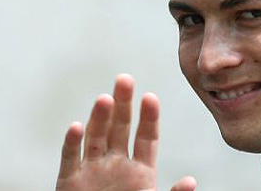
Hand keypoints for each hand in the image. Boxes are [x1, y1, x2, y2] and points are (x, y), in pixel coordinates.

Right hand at [56, 74, 195, 190]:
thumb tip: (191, 182)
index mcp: (140, 171)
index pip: (146, 138)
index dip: (148, 118)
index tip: (150, 97)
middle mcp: (116, 164)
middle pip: (120, 129)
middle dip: (123, 104)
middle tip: (125, 79)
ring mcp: (93, 170)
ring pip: (96, 137)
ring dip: (100, 118)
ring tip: (106, 99)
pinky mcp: (70, 181)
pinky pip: (70, 158)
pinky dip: (72, 143)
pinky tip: (76, 126)